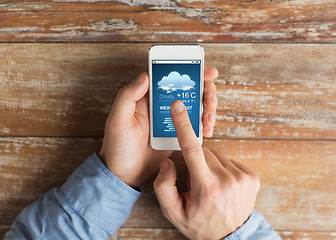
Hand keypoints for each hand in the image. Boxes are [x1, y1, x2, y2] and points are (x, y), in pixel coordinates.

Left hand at [99, 66, 217, 187]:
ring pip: (195, 105)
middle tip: (209, 101)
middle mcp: (160, 105)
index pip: (170, 77)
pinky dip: (204, 124)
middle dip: (205, 91)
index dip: (190, 71)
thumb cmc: (117, 147)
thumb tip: (145, 76)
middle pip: (188, 89)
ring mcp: (171, 119)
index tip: (206, 72)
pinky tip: (206, 130)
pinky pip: (194, 124)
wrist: (125, 174)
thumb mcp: (117, 120)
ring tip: (208, 120)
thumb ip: (127, 96)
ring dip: (207, 108)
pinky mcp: (177, 133)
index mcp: (146, 97)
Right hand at [153, 100, 259, 238]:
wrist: (231, 237)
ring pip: (217, 155)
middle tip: (196, 181)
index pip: (192, 149)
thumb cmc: (200, 224)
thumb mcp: (173, 212)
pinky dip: (222, 167)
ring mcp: (243, 177)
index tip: (178, 107)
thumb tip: (169, 161)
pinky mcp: (252, 176)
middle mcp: (227, 180)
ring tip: (210, 184)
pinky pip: (229, 160)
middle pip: (204, 152)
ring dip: (209, 164)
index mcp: (207, 187)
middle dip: (196, 160)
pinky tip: (221, 183)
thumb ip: (164, 186)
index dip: (184, 125)